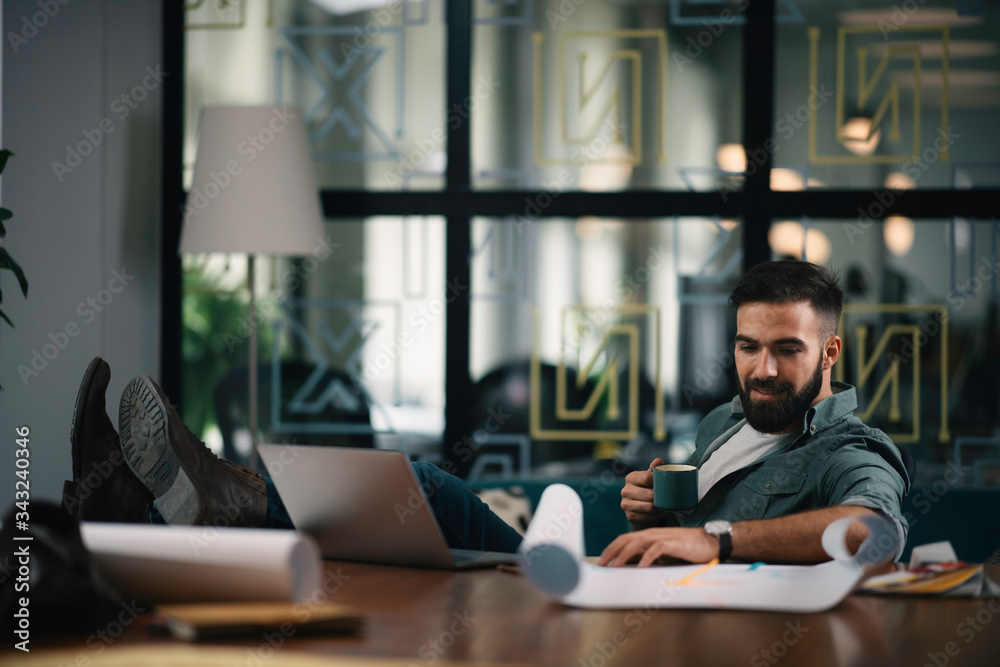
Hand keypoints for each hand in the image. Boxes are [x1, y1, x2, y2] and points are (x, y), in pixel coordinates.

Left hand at [598, 527, 720, 566]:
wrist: (710, 542)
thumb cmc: (688, 548)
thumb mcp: (664, 553)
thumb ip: (649, 555)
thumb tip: (632, 563)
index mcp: (649, 535)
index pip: (624, 539)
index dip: (611, 549)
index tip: (601, 561)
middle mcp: (652, 533)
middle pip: (626, 539)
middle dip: (611, 551)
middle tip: (601, 564)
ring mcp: (662, 536)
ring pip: (637, 542)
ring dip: (624, 554)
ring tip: (616, 565)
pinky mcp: (673, 542)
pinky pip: (656, 549)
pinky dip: (647, 557)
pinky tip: (641, 566)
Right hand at [620, 458, 667, 529]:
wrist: (642, 511)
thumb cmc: (648, 491)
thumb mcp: (650, 479)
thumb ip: (654, 470)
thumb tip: (659, 460)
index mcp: (630, 478)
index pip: (646, 478)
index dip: (658, 482)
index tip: (665, 485)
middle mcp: (625, 490)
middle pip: (649, 494)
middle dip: (660, 497)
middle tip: (668, 498)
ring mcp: (625, 504)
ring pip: (649, 507)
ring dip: (660, 508)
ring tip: (665, 506)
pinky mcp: (630, 516)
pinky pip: (648, 517)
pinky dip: (656, 516)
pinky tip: (659, 513)